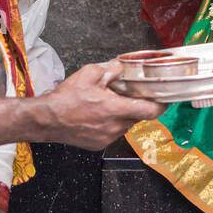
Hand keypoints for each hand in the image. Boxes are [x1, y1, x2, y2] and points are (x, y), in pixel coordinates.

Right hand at [40, 60, 165, 149]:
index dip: (161, 106)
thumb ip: (111, 70)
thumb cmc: (66, 98)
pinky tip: (98, 115)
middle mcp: (115, 126)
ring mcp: (107, 138)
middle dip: (135, 106)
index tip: (165, 100)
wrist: (47, 119)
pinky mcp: (99, 144)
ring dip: (122, 115)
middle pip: (137, 117)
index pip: (150, 111)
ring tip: (107, 104)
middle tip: (127, 95)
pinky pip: (113, 133)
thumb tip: (122, 67)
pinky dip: (111, 124)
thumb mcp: (89, 74)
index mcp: (116, 109)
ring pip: (125, 125)